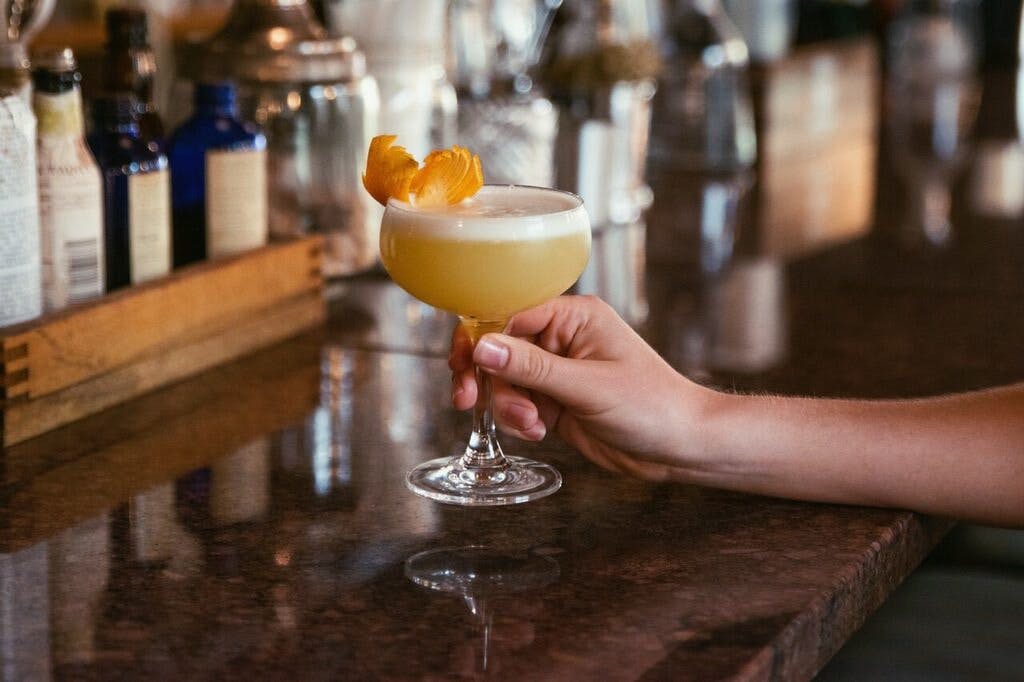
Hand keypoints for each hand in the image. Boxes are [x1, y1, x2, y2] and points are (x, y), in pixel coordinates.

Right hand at [449, 296, 718, 480]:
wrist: (681, 446)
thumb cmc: (653, 405)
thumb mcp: (587, 385)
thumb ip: (532, 367)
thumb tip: (483, 346)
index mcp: (574, 317)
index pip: (510, 314)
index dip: (481, 339)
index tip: (463, 366)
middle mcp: (562, 339)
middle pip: (500, 349)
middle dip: (490, 378)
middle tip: (467, 399)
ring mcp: (558, 372)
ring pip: (505, 381)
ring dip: (508, 405)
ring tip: (533, 424)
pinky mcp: (556, 401)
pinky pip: (518, 404)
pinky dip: (519, 419)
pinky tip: (540, 431)